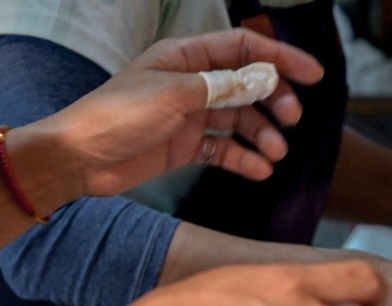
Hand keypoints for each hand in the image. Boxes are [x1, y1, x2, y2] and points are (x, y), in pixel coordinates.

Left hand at [43, 28, 324, 198]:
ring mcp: (188, 115)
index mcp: (185, 57)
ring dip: (261, 134)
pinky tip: (260, 171)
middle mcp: (190, 83)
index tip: (312, 74)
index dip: (280, 58)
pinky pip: (223, 149)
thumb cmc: (115, 116)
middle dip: (274, 100)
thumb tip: (258, 81)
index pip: (243, 49)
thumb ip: (218, 87)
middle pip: (247, 85)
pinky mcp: (184, 147)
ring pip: (239, 120)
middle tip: (292, 119)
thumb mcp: (172, 95)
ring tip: (276, 153)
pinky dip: (243, 159)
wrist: (79, 158)